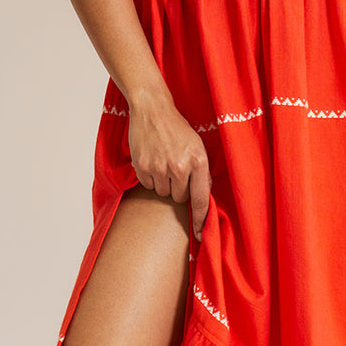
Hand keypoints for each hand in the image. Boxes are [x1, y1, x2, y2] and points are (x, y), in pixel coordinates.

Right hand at [127, 96, 211, 241]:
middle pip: (180, 198)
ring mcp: (159, 167)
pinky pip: (148, 185)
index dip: (200, 220)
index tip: (201, 235)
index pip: (201, 199)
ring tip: (164, 162)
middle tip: (175, 169)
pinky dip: (150, 178)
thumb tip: (203, 199)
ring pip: (163, 193)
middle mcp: (179, 167)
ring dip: (164, 184)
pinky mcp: (143, 167)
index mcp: (198, 161)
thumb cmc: (177, 129)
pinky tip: (152, 161)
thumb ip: (201, 173)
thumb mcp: (197, 147)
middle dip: (178, 189)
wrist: (152, 110)